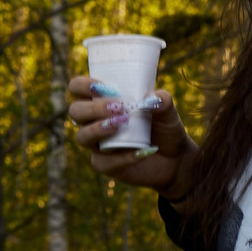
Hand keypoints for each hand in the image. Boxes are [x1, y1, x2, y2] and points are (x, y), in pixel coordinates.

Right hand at [67, 73, 199, 200]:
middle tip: (117, 107)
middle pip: (76, 111)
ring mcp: (97, 144)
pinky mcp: (106, 165)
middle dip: (92, 108)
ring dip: (98, 129)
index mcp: (102, 102)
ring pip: (82, 136)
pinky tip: (141, 151)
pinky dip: (122, 157)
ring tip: (120, 124)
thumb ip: (162, 101)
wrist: (175, 158)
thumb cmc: (164, 127)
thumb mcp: (168, 111)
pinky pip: (104, 162)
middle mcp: (94, 122)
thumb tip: (150, 99)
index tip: (101, 86)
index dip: (82, 85)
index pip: (78, 88)